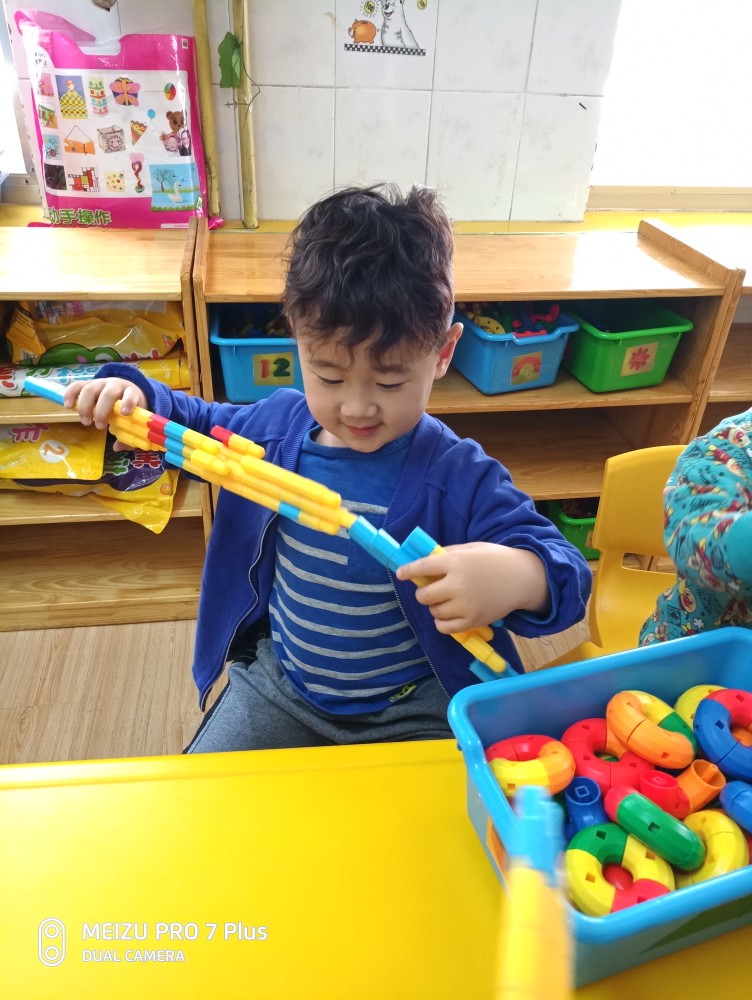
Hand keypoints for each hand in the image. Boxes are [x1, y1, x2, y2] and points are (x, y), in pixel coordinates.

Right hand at [63, 378, 147, 449]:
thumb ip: (128, 434)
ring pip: (90, 389)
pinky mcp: (87, 383)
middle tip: (99, 426)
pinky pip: (77, 386)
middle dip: (102, 411)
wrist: (122, 389)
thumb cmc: (127, 407)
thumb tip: (117, 447)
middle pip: (108, 394)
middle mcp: (115, 385)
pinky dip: (70, 394)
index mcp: (131, 392)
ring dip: (86, 406)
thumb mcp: (132, 418)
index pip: (131, 394)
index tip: (124, 413)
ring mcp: (100, 383)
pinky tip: (68, 406)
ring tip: (86, 422)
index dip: (128, 402)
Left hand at [395, 542, 549, 634]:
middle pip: (424, 595)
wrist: (522, 578)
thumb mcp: (470, 549)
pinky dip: (442, 622)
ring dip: (436, 606)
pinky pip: (444, 627)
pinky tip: (449, 613)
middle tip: (433, 589)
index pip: (422, 568)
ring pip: (434, 611)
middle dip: (425, 592)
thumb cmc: (494, 559)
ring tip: (448, 600)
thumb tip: (424, 564)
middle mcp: (457, 584)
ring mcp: (465, 605)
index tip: (401, 574)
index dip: (408, 571)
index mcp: (455, 563)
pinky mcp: (472, 621)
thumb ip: (447, 555)